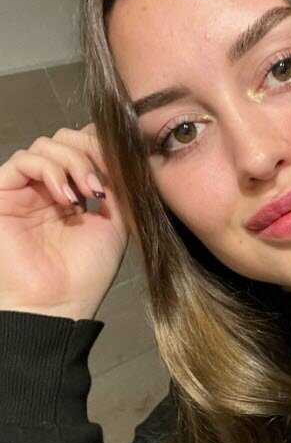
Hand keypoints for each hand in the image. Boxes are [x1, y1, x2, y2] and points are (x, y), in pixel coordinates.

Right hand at [0, 123, 129, 320]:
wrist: (58, 303)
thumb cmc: (86, 272)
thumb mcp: (117, 223)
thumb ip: (120, 187)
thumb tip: (125, 154)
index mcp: (75, 192)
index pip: (86, 147)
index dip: (103, 147)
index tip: (124, 168)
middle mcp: (49, 187)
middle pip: (66, 138)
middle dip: (90, 151)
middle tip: (104, 185)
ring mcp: (26, 189)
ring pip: (46, 145)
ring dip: (74, 162)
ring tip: (90, 194)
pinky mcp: (3, 194)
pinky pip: (24, 160)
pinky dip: (51, 171)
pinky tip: (67, 198)